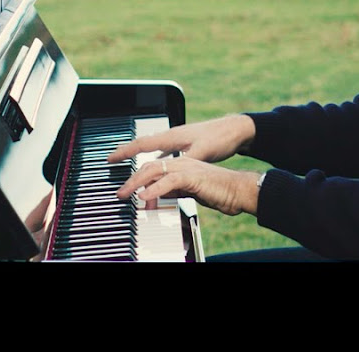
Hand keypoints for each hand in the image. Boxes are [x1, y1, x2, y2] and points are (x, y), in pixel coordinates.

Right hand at [106, 114, 255, 164]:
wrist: (235, 129)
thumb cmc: (220, 138)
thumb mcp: (203, 152)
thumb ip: (186, 162)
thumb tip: (172, 173)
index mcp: (171, 137)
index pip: (141, 144)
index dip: (124, 152)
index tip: (110, 159)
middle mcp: (171, 136)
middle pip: (142, 144)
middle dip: (125, 152)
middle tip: (111, 160)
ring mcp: (178, 140)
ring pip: (152, 147)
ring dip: (139, 155)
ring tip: (128, 163)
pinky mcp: (185, 144)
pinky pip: (163, 151)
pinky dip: (154, 158)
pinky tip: (156, 165)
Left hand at [115, 155, 261, 216]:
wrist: (239, 190)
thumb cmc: (218, 191)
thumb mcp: (189, 191)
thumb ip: (173, 190)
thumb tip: (157, 195)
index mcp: (179, 164)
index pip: (152, 167)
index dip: (137, 176)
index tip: (125, 187)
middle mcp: (180, 162)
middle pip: (148, 167)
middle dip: (131, 180)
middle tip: (119, 193)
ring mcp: (186, 167)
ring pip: (155, 171)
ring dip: (137, 184)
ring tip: (126, 195)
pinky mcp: (192, 176)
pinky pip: (169, 181)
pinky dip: (154, 189)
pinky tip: (144, 196)